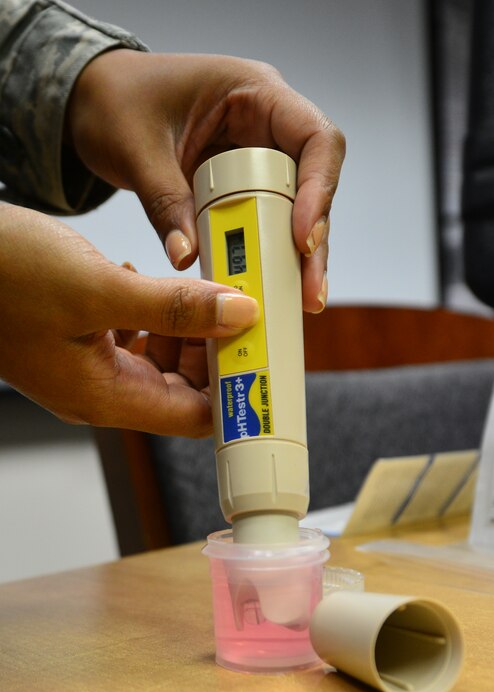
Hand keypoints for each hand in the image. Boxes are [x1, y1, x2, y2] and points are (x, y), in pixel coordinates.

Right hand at [0, 204, 257, 434]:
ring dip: (189, 326)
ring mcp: (88, 364)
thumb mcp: (97, 290)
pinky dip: (156, 311)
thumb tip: (240, 315)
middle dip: (218, 352)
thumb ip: (174, 307)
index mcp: (106, 396)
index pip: (196, 416)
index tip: (269, 357)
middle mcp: (101, 389)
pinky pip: (136, 334)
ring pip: (164, 358)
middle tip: (247, 309)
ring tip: (209, 289)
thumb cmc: (3, 274)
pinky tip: (152, 282)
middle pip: (185, 388)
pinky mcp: (81, 337)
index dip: (237, 392)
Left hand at [66, 51, 344, 312]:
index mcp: (254, 92)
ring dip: (299, 257)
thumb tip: (187, 257)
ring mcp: (259, 158)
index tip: (303, 238)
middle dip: (314, 240)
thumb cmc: (116, 101)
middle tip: (309, 291)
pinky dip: (269, 256)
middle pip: (314, 184)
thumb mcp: (136, 150)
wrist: (94, 101)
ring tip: (301, 302)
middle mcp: (268, 125)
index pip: (314, 138)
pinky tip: (273, 290)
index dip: (318, 189)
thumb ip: (165, 202)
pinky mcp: (244, 187)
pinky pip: (267, 223)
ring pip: (297, 210)